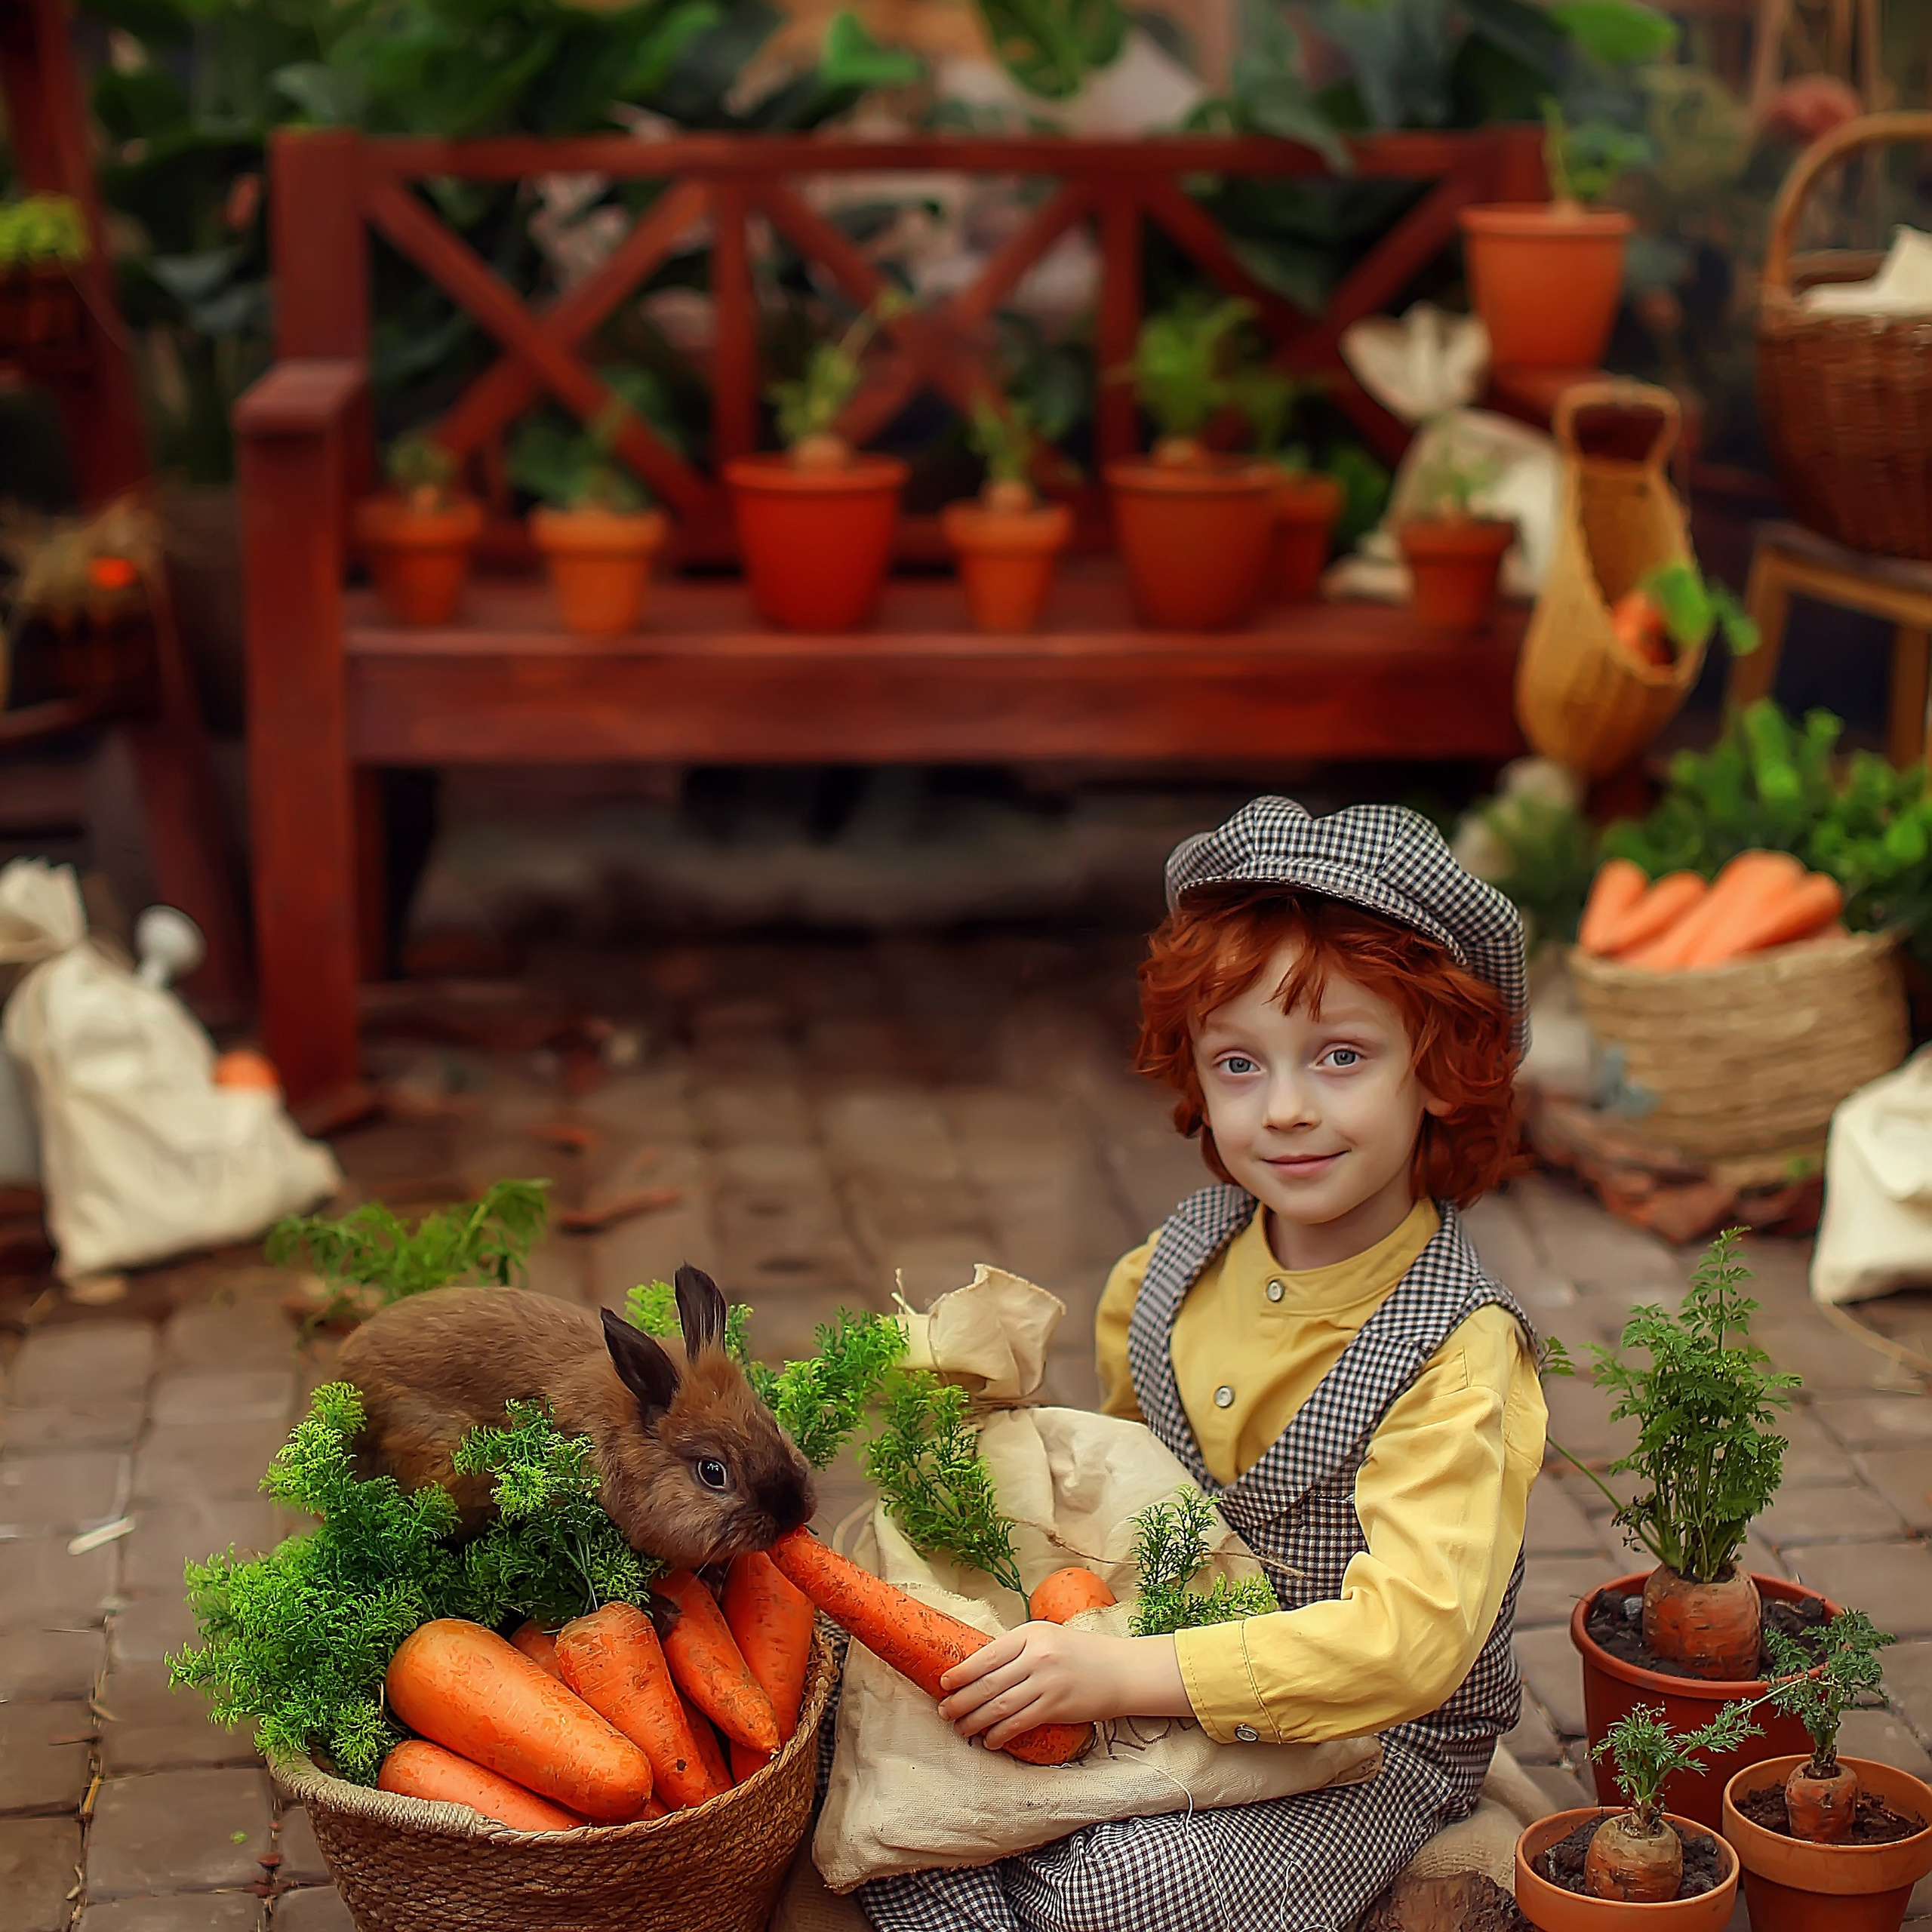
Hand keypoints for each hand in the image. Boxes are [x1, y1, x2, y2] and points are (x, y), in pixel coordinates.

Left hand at [937, 1624, 1188, 1751]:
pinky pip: (1020, 1723)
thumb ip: (1018, 1649)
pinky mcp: (1057, 1707)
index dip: (961, 1672)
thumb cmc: (1080, 1653)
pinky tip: (989, 1740)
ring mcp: (1048, 1682)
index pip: (987, 1655)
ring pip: (1000, 1706)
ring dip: (975, 1720)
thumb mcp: (1048, 1637)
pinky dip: (1000, 1734)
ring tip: (960, 1728)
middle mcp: (1038, 1656)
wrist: (1121, 1670)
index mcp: (1031, 1634)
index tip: (944, 1683)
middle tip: (944, 1712)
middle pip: (988, 1682)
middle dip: (961, 1700)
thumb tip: (979, 1667)